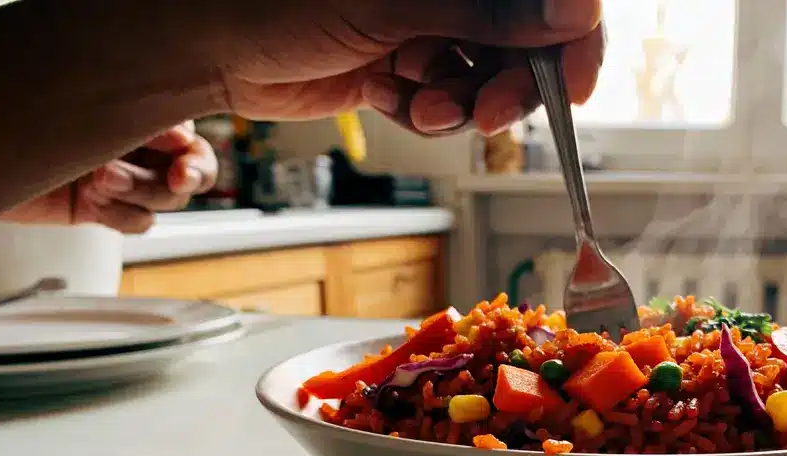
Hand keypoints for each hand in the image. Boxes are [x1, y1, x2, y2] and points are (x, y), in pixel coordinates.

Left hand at [0, 122, 216, 232]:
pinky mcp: (100, 207)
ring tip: (100, 180)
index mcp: (140, 114)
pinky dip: (120, 217)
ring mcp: (119, 179)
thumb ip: (144, 121)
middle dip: (166, 182)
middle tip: (143, 178)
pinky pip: (137, 222)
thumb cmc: (23, 117)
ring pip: (163, 202)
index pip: (192, 141)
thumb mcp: (94, 114)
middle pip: (187, 177)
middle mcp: (135, 145)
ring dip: (137, 194)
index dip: (196, 158)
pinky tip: (94, 202)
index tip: (181, 167)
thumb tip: (182, 137)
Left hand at [218, 0, 605, 135]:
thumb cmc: (278, 2)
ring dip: (461, 106)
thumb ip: (490, 12)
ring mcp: (427, 25)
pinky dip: (426, 112)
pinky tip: (392, 98)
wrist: (211, 45)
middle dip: (508, 87)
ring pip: (485, 81)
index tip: (573, 87)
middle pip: (523, 44)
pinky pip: (446, 102)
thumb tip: (575, 11)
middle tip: (487, 113)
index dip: (570, 40)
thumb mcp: (396, 6)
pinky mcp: (404, 64)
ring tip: (420, 103)